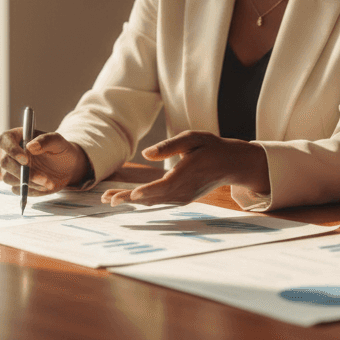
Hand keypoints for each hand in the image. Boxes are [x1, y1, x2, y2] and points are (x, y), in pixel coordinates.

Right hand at [0, 127, 90, 194]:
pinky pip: (17, 189)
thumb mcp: (57, 141)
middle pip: (5, 162)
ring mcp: (11, 170)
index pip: (3, 140)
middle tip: (42, 177)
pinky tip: (44, 185)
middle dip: (22, 171)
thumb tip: (31, 146)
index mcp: (16, 137)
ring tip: (48, 182)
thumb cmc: (59, 149)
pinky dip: (31, 189)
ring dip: (29, 182)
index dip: (11, 149)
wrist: (66, 166)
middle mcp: (9, 154)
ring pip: (9, 178)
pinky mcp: (16, 184)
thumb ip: (46, 140)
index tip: (25, 159)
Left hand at [100, 130, 267, 206]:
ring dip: (132, 201)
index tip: (132, 195)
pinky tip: (127, 198)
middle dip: (130, 198)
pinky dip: (142, 200)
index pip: (166, 186)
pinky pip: (159, 200)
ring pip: (154, 201)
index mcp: (188, 173)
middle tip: (108, 199)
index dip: (149, 192)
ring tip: (109, 199)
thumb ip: (170, 146)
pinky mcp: (181, 198)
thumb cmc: (211, 147)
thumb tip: (146, 153)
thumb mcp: (193, 138)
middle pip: (154, 197)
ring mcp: (183, 196)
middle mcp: (185, 189)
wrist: (231, 164)